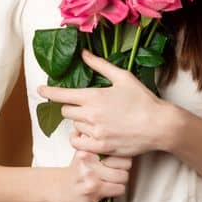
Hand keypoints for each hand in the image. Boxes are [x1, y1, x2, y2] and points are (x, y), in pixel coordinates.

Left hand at [39, 49, 174, 157]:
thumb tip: (83, 54)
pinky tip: (88, 135)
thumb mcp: (122, 77)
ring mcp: (95, 133)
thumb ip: (100, 65)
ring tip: (96, 120)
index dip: (48, 92)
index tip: (41, 90)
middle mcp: (91, 115)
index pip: (62, 95)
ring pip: (74, 127)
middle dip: (71, 107)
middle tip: (85, 107)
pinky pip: (79, 144)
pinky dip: (80, 139)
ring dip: (80, 123)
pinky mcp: (101, 147)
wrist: (160, 125)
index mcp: (93, 97)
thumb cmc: (143, 99)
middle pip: (66, 112)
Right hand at [52, 149, 131, 201]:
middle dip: (123, 169)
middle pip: (125, 162)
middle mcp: (88, 159)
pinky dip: (117, 191)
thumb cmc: (75, 173)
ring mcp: (90, 174)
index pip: (118, 148)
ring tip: (112, 182)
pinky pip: (119, 189)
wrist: (58, 190)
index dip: (122, 156)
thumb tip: (104, 130)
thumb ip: (92, 141)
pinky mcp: (93, 189)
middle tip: (115, 172)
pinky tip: (108, 190)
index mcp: (87, 148)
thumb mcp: (81, 152)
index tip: (117, 161)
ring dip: (120, 181)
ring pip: (123, 176)